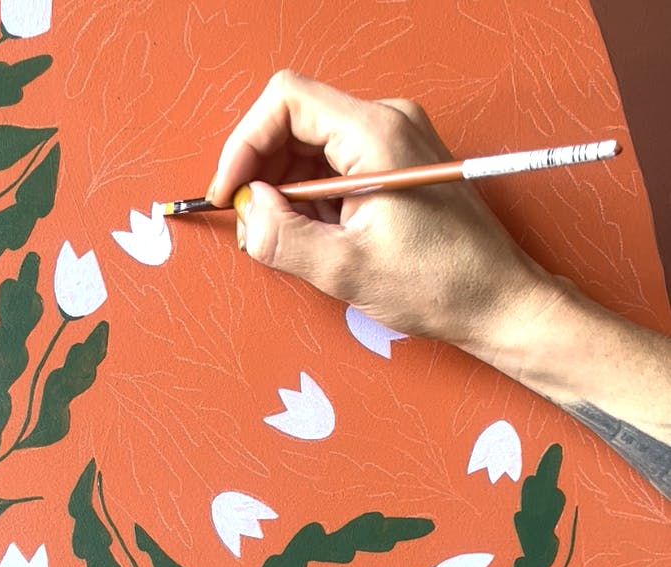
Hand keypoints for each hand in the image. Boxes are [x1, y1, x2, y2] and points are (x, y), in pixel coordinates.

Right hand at [208, 71, 560, 355]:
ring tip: (291, 238)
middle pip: (296, 121)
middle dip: (262, 171)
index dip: (245, 144)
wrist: (498, 302)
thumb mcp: (347, 270)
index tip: (230, 194)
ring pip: (312, 146)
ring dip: (286, 189)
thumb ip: (284, 238)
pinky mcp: (397, 165)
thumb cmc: (441, 285)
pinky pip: (336, 166)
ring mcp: (395, 142)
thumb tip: (247, 212)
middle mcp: (387, 124)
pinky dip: (313, 198)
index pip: (286, 101)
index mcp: (376, 135)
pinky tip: (320, 237)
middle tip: (254, 225)